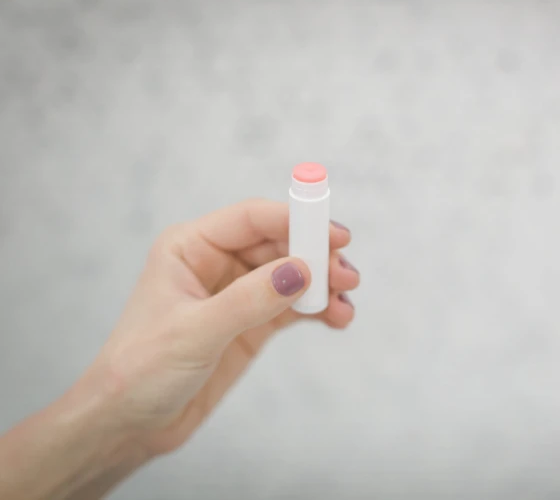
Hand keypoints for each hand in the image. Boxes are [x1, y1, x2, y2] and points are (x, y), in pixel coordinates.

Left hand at [84, 199, 358, 456]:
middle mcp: (216, 263)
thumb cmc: (139, 371)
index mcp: (191, 247)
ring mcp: (237, 293)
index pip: (252, 219)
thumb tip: (302, 271)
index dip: (296, 221)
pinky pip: (293, 306)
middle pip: (280, 244)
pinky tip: (337, 319)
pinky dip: (318, 309)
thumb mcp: (195, 333)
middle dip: (316, 257)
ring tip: (344, 305)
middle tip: (346, 277)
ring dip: (322, 285)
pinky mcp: (252, 323)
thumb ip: (249, 300)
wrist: (128, 425)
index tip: (334, 236)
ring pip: (292, 274)